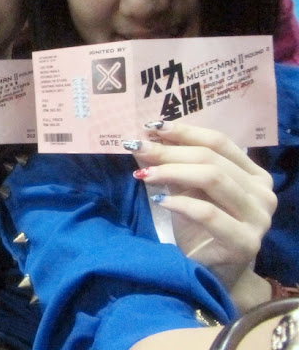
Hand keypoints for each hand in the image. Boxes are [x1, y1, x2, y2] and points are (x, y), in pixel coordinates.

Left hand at [125, 120, 275, 289]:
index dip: (184, 131)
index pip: (219, 142)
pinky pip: (209, 213)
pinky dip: (180, 203)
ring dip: (172, 171)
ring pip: (212, 178)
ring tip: (144, 173)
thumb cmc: (198, 229)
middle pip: (211, 158)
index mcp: (253, 174)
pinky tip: (160, 201)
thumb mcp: (183, 190)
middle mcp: (262, 193)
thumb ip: (170, 164)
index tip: (152, 127)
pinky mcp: (246, 242)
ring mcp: (259, 218)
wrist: (209, 274)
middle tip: (138, 147)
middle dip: (170, 151)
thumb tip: (143, 138)